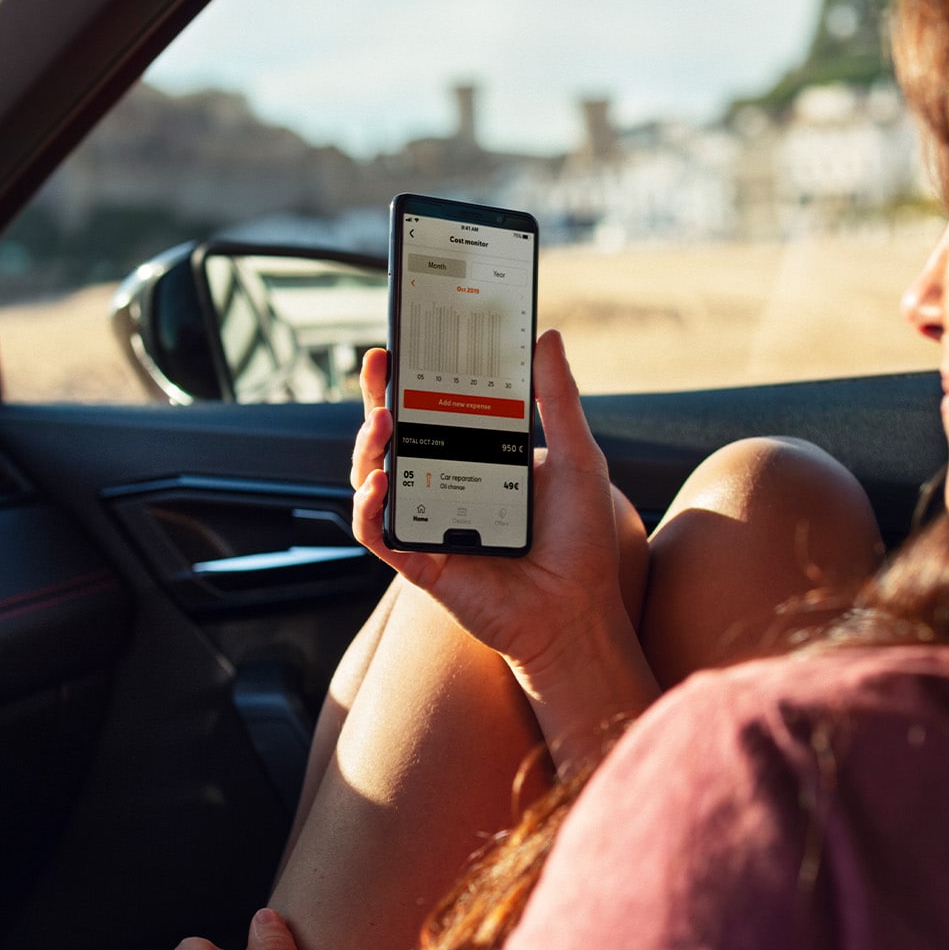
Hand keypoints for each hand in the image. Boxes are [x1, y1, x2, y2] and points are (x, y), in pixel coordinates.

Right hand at [350, 333, 656, 755]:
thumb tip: (546, 338)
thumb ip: (559, 399)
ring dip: (368, 446)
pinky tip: (378, 485)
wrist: (578, 612)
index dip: (416, 377)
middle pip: (395, 437)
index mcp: (478, 460)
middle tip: (379, 362)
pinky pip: (376, 532)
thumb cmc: (581, 542)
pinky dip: (367, 508)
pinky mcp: (418, 561)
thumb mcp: (579, 457)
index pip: (435, 410)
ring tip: (383, 422)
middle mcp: (445, 487)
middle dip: (378, 397)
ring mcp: (427, 523)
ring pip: (373, 478)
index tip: (410, 341)